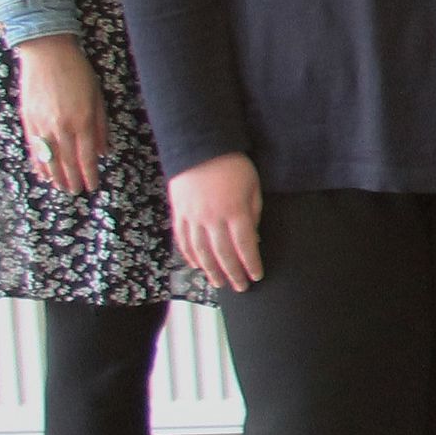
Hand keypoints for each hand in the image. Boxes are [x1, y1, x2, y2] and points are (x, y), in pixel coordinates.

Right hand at [12, 33, 109, 197]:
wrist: (47, 53)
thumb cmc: (77, 72)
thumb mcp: (97, 97)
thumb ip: (101, 127)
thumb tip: (104, 151)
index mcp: (82, 120)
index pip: (87, 156)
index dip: (89, 174)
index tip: (92, 186)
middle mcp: (61, 126)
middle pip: (67, 162)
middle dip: (73, 179)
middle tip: (76, 191)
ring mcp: (42, 125)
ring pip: (49, 158)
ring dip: (55, 176)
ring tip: (61, 187)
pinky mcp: (28, 120)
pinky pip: (33, 148)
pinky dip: (38, 163)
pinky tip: (42, 173)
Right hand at [167, 152, 262, 293]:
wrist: (199, 146)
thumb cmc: (233, 165)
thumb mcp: (253, 186)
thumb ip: (253, 214)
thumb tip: (253, 240)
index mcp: (235, 211)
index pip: (245, 245)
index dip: (251, 263)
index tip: (257, 275)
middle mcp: (212, 218)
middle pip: (223, 254)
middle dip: (233, 273)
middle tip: (241, 288)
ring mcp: (192, 217)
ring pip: (201, 252)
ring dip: (210, 270)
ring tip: (219, 283)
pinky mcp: (179, 214)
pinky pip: (183, 240)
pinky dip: (189, 256)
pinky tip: (197, 266)